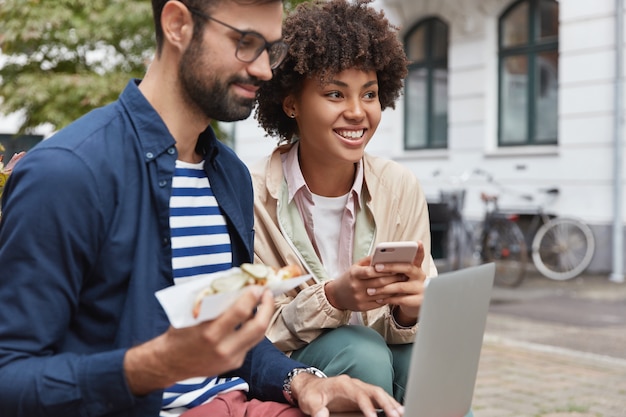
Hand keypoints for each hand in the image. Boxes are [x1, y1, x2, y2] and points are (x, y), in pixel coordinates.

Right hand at [123, 286, 273, 394]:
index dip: (253, 296)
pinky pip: (250, 343)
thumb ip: (212, 302)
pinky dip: (252, 329)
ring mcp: (231, 358)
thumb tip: (234, 284)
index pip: (240, 312)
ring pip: (259, 336)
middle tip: (267, 293)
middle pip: (258, 326)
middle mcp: (223, 348)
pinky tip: (252, 318)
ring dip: (264, 317)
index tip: (257, 286)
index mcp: (210, 333)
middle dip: (267, 307)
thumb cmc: (178, 334)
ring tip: (264, 302)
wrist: (168, 363)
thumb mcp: (191, 315)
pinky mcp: (234, 363)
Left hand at [292, 373, 403, 416]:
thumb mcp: (310, 402)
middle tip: (396, 415)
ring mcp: (359, 388)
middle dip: (386, 403)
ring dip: (391, 403)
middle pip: (374, 390)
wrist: (310, 386)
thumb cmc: (311, 394)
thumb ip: (317, 409)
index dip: (367, 406)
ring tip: (402, 413)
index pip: (359, 394)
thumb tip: (323, 415)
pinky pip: (378, 397)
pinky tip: (398, 410)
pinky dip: (389, 403)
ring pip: (379, 393)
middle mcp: (354, 384)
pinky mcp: (362, 394)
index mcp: (343, 384)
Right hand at [324, 256, 398, 311]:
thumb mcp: (355, 266)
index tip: (395, 266)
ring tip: (402, 283)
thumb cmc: (349, 278)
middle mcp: (356, 287)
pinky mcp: (362, 307)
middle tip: (404, 274)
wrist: (336, 295)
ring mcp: (359, 298)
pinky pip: (379, 302)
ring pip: (381, 293)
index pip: (370, 271)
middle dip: (393, 278)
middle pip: (379, 282)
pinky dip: (388, 297)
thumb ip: (369, 261)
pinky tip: (395, 293)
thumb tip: (384, 255)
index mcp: (354, 274)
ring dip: (394, 288)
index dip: (384, 269)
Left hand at [368, 241, 427, 325]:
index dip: (419, 250)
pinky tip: (379, 299)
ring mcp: (421, 289)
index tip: (417, 243)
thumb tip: (376, 260)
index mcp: (416, 267)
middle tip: (376, 267)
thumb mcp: (401, 276)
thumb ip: (395, 268)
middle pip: (407, 268)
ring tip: (370, 290)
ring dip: (384, 288)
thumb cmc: (403, 287)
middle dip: (390, 267)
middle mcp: (421, 276)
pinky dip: (388, 299)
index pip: (419, 256)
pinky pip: (401, 299)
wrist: (412, 305)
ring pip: (401, 286)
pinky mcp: (419, 301)